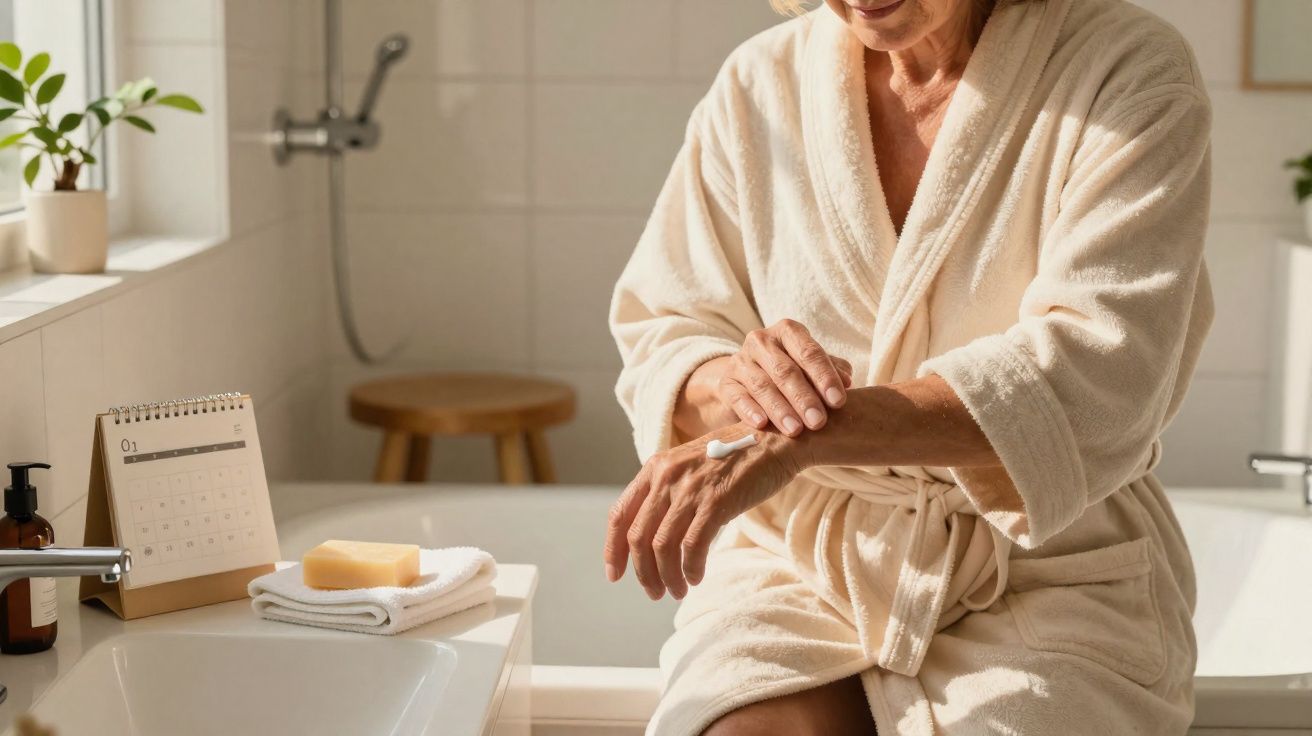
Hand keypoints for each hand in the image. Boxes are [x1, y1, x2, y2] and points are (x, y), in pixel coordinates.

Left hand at [604, 423, 803, 599]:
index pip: (619, 515)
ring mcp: (691, 489)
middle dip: (643, 572)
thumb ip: (669, 490)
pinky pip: (693, 547)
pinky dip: (690, 569)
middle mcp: (667, 477)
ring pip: (662, 547)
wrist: (777, 439)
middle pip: (638, 537)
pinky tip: (696, 577)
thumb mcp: (690, 465)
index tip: (615, 575)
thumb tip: (653, 533)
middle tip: (655, 593)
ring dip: (667, 577)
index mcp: (655, 468)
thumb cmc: (736, 456)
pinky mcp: (717, 502)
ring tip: (677, 591)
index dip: (613, 550)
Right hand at [718, 320, 851, 436]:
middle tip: (818, 422)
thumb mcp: (810, 368)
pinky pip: (737, 397)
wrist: (747, 381)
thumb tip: (847, 381)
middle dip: (803, 397)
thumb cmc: (790, 373)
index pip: (808, 351)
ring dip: (780, 409)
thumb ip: (830, 370)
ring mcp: (741, 361)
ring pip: (762, 385)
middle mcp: (761, 341)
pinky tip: (761, 424)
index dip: (824, 376)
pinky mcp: (726, 383)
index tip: (839, 401)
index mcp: (788, 332)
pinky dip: (749, 410)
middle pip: (784, 370)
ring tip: (795, 430)